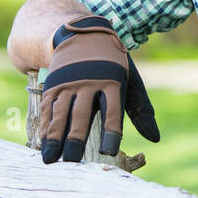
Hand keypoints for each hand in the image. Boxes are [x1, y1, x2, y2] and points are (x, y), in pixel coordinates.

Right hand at [38, 15, 159, 163]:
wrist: (83, 36)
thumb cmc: (112, 66)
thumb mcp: (130, 81)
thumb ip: (141, 110)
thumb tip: (155, 139)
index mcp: (112, 81)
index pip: (113, 111)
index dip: (110, 131)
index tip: (107, 151)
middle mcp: (89, 82)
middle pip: (82, 115)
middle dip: (76, 139)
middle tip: (73, 161)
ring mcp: (68, 83)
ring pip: (61, 113)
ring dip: (55, 137)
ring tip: (51, 159)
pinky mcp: (53, 85)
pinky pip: (48, 108)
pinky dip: (45, 126)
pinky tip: (43, 144)